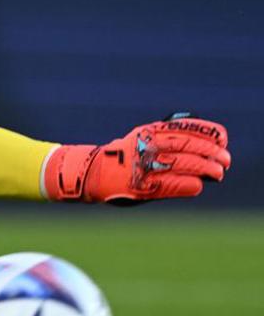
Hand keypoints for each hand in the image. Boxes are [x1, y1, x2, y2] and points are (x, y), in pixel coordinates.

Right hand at [44, 114, 230, 203]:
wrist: (90, 173)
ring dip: (204, 169)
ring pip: (183, 164)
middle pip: (187, 146)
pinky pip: (170, 185)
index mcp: (148, 132)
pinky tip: (196, 185)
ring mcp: (142, 166)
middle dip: (211, 153)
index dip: (208, 133)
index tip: (222, 139)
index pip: (185, 129)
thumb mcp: (141, 140)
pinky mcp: (139, 186)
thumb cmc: (123, 158)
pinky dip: (187, 185)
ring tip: (217, 173)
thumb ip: (165, 139)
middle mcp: (145, 146)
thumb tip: (203, 145)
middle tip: (225, 161)